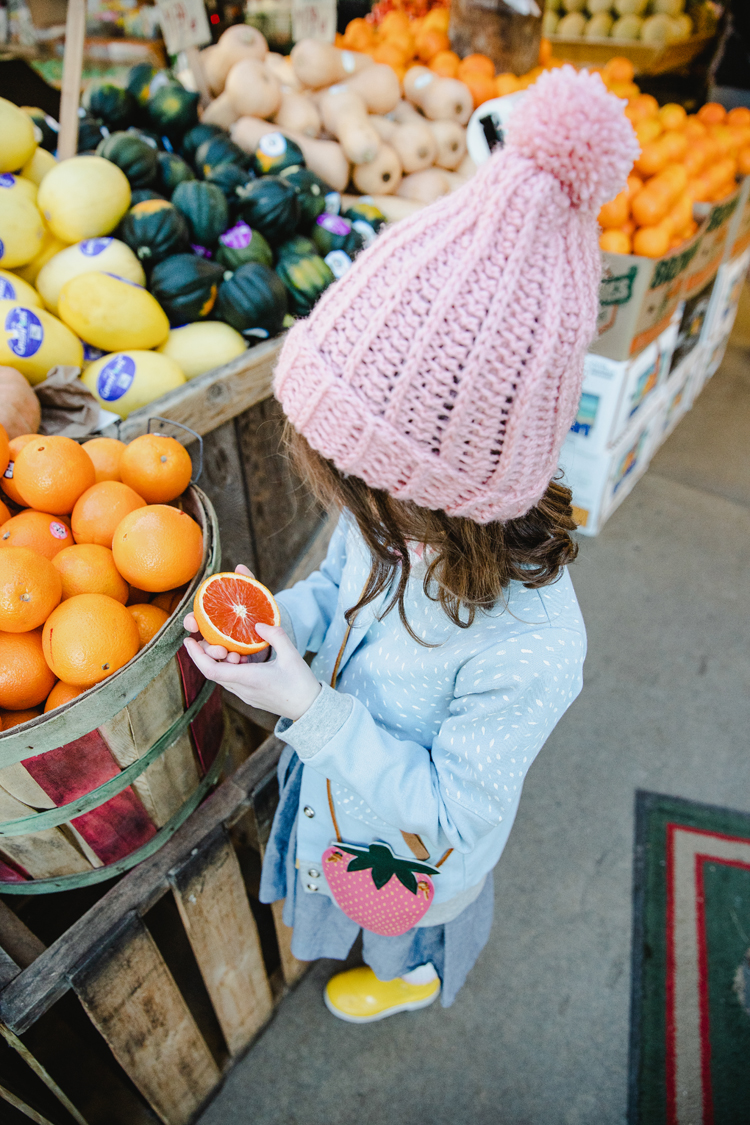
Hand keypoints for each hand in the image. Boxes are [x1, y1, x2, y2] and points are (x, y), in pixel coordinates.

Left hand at [183, 564, 320, 720]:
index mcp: (248, 679)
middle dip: (208, 653)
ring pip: (222, 676)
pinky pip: (232, 680)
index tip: (188, 641)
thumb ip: (275, 636)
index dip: (196, 655)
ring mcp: (245, 695)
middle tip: (214, 638)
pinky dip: (229, 667)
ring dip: (220, 660)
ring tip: (230, 647)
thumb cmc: (301, 684)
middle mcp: (242, 689)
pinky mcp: (250, 697)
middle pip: (213, 671)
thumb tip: (258, 624)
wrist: (310, 710)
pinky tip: (241, 657)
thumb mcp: (291, 655)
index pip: (211, 670)